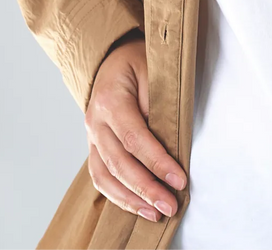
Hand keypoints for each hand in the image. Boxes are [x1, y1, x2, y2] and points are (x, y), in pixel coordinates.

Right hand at [84, 31, 186, 221]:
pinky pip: (100, 176)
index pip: (134, 138)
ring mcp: (91, 135)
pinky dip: (118, 195)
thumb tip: (172, 142)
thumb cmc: (138, 63)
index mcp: (110, 99)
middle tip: (170, 206)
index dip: (157, 162)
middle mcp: (95, 120)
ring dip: (130, 199)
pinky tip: (138, 206)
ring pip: (105, 175)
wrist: (113, 58)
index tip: (180, 179)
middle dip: (146, 188)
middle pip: (119, 162)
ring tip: (155, 213)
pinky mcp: (94, 147)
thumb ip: (159, 104)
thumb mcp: (153, 70)